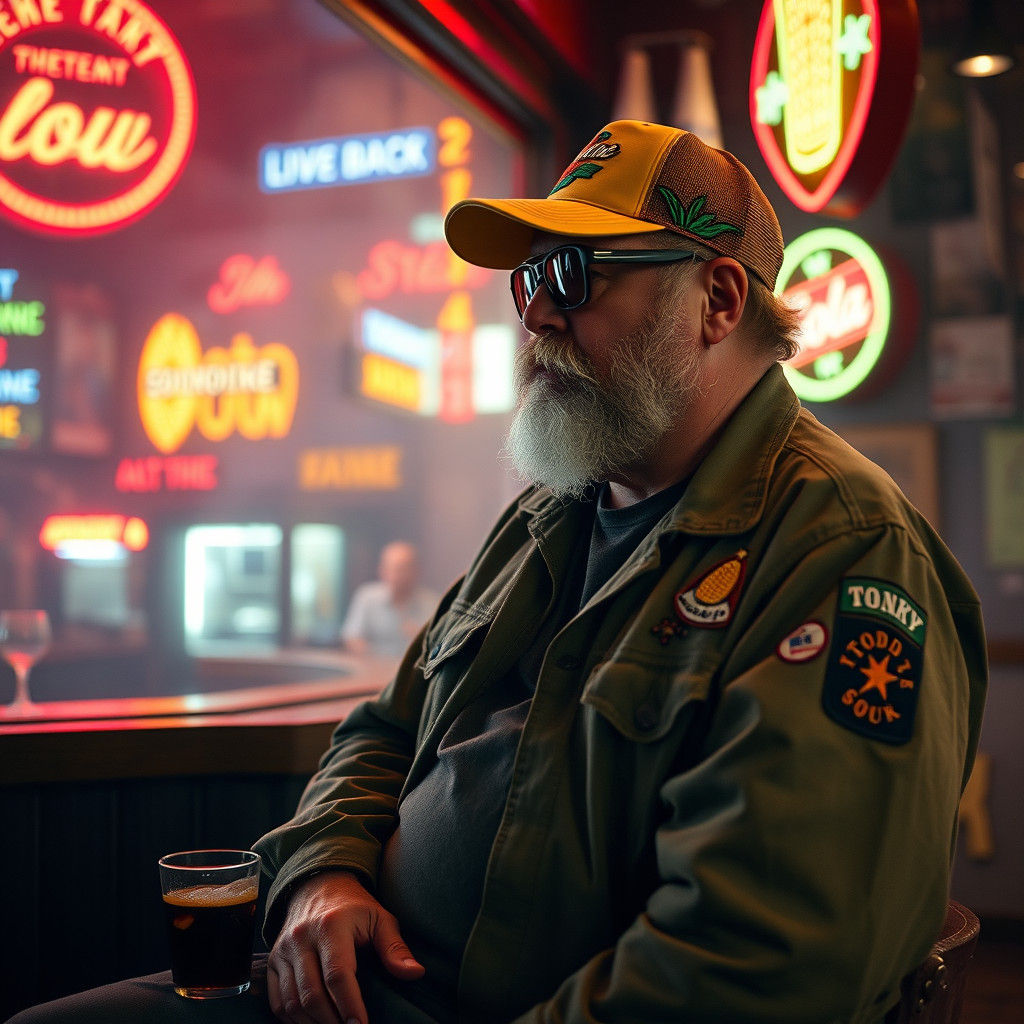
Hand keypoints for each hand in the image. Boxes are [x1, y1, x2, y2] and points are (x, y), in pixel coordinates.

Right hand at [268, 870, 424, 1023]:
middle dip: (332, 1022)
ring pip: (292, 1002)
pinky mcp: (273, 961)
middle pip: (312, 994)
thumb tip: (416, 973)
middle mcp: (301, 938)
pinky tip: (312, 1023)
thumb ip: (395, 948)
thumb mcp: (379, 918)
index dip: (350, 1006)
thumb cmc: (354, 907)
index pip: (338, 975)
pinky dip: (293, 1019)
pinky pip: (277, 1001)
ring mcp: (283, 950)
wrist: (318, 886)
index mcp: (331, 925)